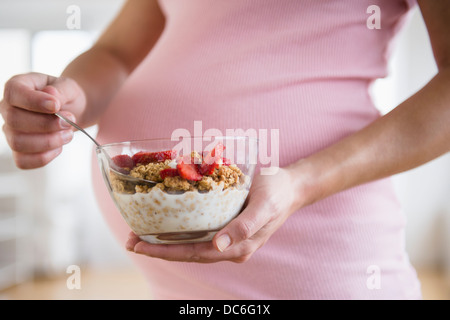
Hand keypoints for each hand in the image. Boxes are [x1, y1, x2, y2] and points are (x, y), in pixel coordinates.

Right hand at [0, 72, 84, 168]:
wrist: (71, 111)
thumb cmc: (66, 97)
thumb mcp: (69, 87)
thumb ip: (61, 91)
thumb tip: (51, 95)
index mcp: (17, 87)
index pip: (14, 93)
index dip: (34, 101)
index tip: (56, 106)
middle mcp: (8, 109)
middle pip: (15, 121)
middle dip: (47, 124)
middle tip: (70, 121)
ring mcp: (11, 131)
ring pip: (18, 143)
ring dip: (48, 142)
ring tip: (68, 134)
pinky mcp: (19, 150)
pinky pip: (23, 161)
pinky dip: (44, 157)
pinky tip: (59, 148)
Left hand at [126, 166, 302, 262]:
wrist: (291, 186)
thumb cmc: (278, 192)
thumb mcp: (264, 205)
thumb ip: (244, 226)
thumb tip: (219, 246)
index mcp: (239, 247)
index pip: (195, 254)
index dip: (166, 251)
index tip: (141, 245)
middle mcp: (230, 247)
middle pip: (188, 252)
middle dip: (159, 248)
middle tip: (130, 239)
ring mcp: (228, 238)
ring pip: (191, 244)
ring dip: (165, 240)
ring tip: (140, 234)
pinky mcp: (226, 227)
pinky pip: (198, 233)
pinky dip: (178, 230)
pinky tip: (165, 223)